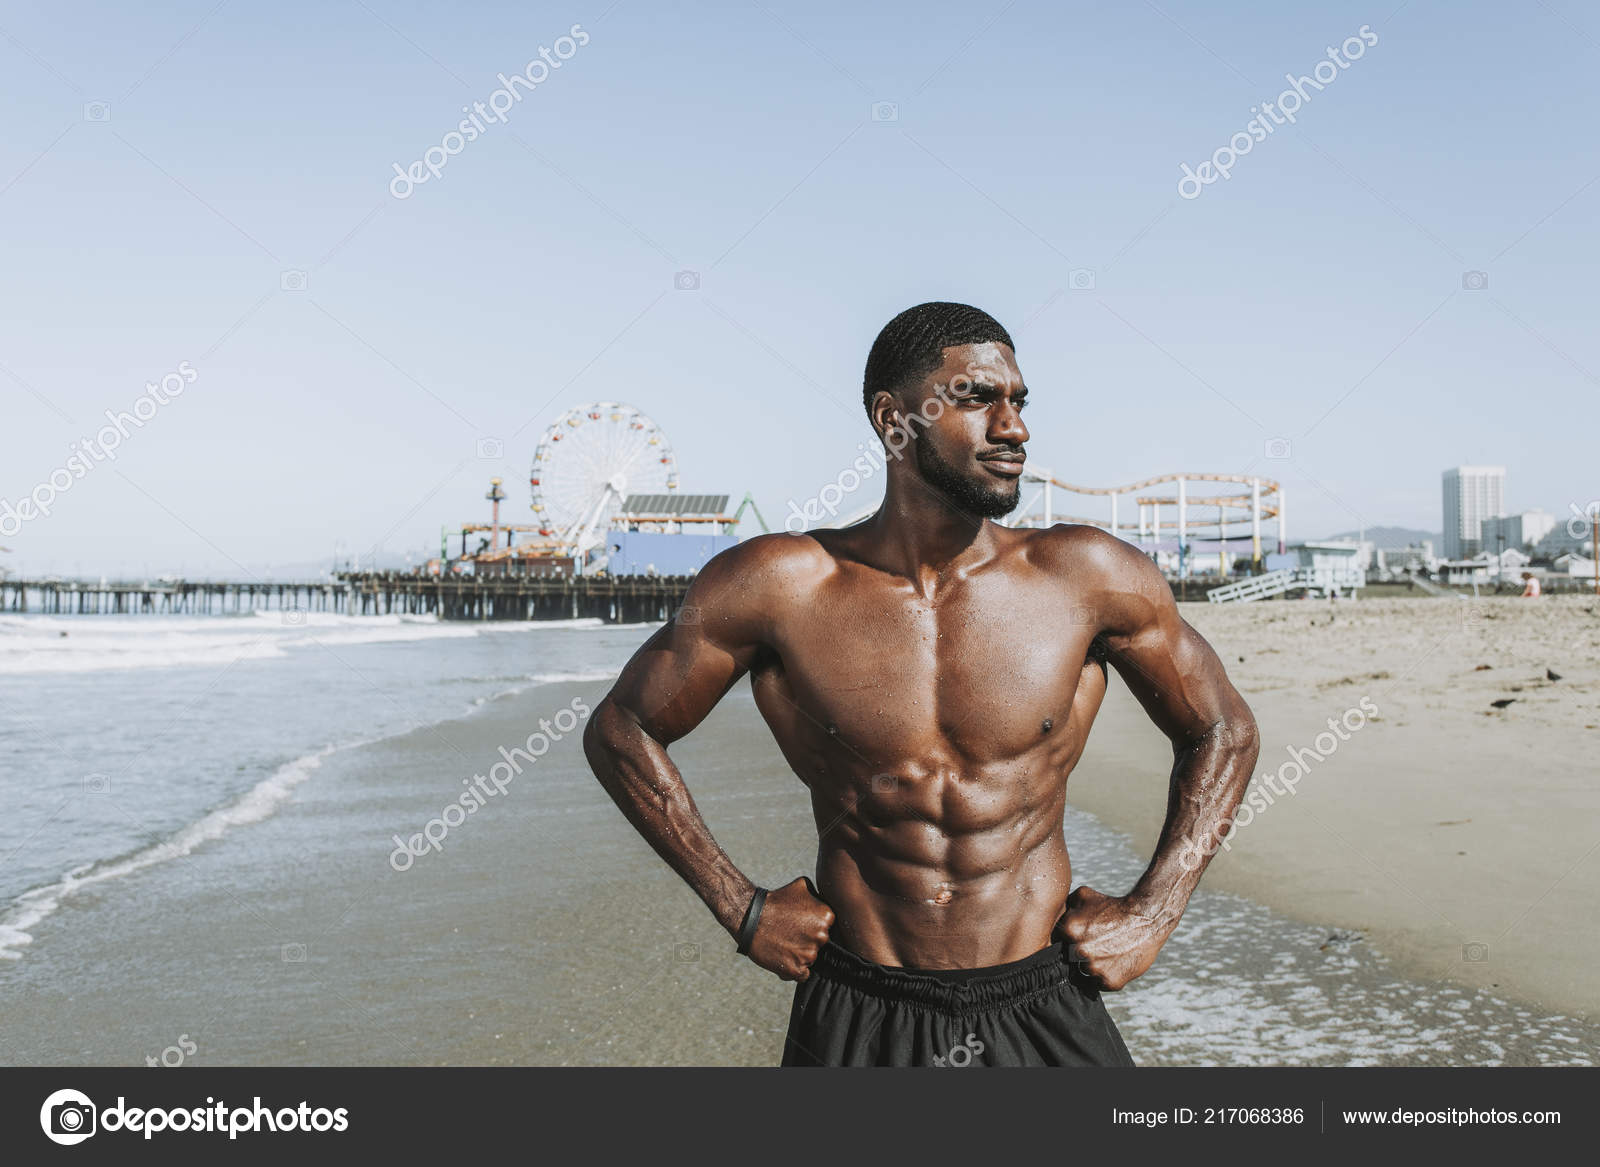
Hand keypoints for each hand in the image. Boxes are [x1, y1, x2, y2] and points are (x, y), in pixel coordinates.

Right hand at [744, 877, 834, 981]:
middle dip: (808, 941)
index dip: (814, 927)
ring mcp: (809, 954)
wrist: (750, 917)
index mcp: (827, 917)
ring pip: (811, 959)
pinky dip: (795, 969)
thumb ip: (820, 894)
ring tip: (784, 943)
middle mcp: (821, 936)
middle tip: (791, 933)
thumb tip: (829, 896)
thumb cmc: (776, 900)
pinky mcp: (796, 969)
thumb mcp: (802, 885)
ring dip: (800, 955)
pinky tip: (784, 957)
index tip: (801, 924)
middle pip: (821, 945)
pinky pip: (803, 975)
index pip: (828, 928)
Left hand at [1056, 885, 1173, 990]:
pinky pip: (1101, 984)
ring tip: (1107, 952)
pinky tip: (1115, 961)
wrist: (1146, 917)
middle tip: (1094, 945)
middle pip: (1070, 960)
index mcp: (1068, 929)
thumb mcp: (1083, 895)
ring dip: (1093, 966)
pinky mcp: (1110, 982)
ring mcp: (1094, 968)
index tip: (1078, 937)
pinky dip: (1107, 976)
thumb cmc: (1112, 905)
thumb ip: (1063, 907)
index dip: (1067, 941)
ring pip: (1085, 973)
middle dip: (1079, 954)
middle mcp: (1079, 950)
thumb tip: (1049, 916)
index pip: (1057, 943)